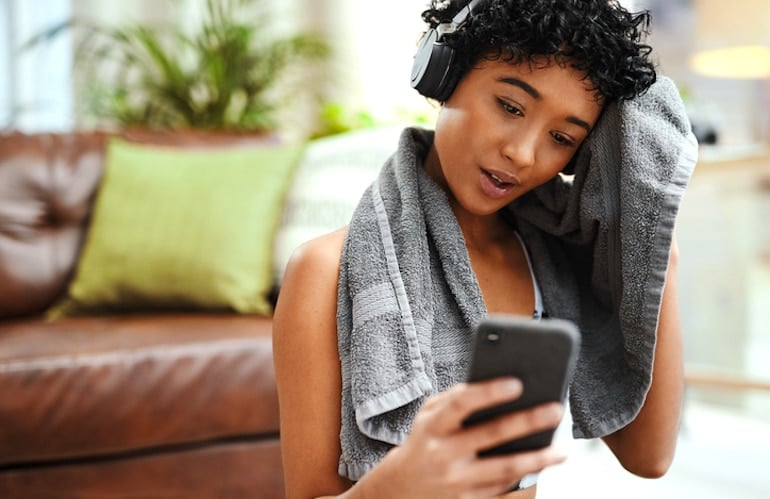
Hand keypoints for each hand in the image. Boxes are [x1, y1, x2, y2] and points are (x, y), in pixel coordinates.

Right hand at [357, 377, 565, 498]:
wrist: (401, 488)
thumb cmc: (425, 440)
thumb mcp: (428, 414)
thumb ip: (455, 397)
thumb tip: (496, 384)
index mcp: (433, 425)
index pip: (461, 403)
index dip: (489, 392)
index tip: (517, 383)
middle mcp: (443, 453)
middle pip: (491, 434)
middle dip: (527, 421)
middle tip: (556, 409)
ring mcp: (456, 481)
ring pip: (505, 469)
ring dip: (538, 459)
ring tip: (562, 450)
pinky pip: (503, 487)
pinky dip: (526, 476)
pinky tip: (543, 464)